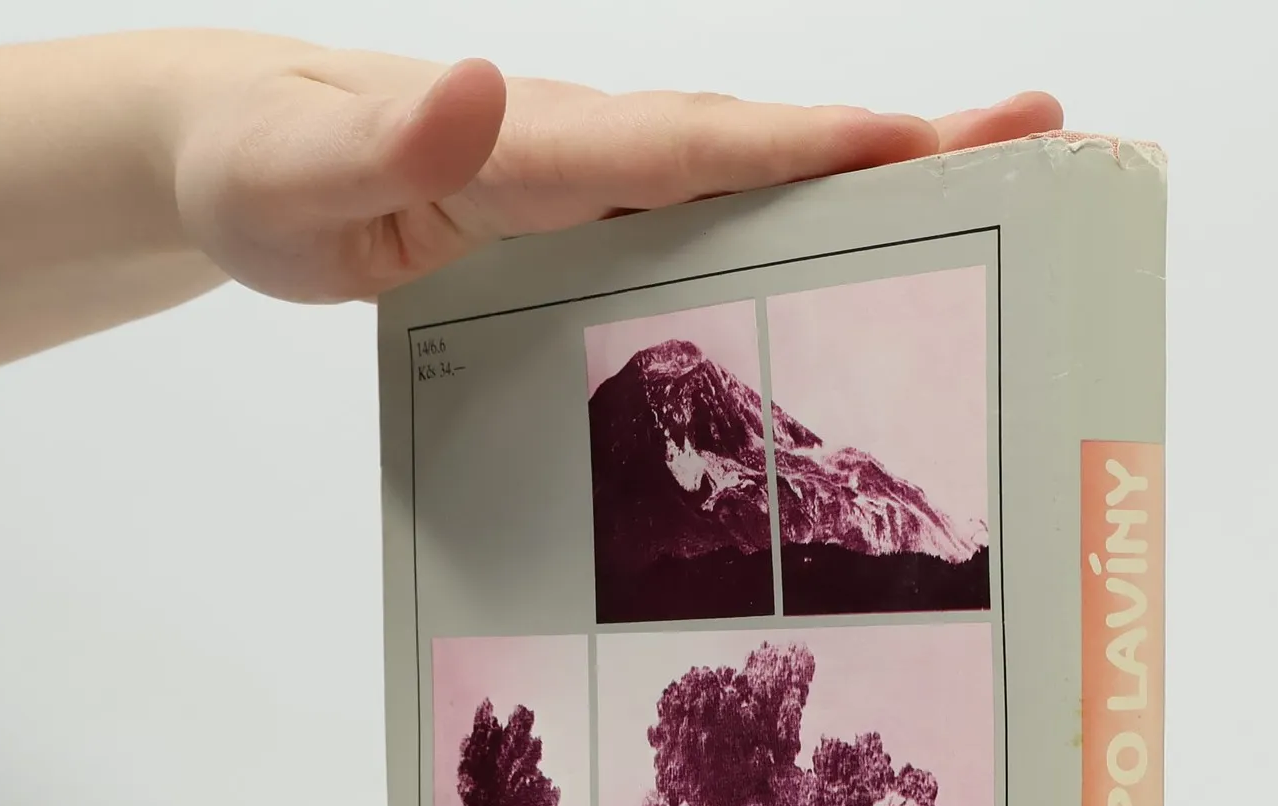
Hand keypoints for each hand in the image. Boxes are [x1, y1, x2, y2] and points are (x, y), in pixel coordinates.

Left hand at [174, 53, 1062, 302]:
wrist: (237, 152)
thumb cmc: (262, 170)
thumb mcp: (298, 178)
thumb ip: (389, 145)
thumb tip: (486, 84)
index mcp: (537, 144)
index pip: (690, 144)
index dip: (804, 148)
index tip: (921, 147)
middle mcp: (589, 146)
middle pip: (761, 144)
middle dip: (899, 143)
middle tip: (1040, 133)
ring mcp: (598, 180)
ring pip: (753, 173)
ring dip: (875, 175)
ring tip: (998, 176)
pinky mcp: (591, 216)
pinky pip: (714, 214)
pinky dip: (800, 214)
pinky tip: (856, 247)